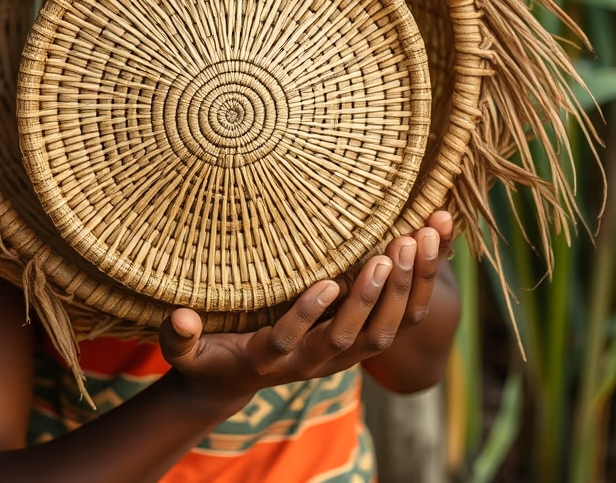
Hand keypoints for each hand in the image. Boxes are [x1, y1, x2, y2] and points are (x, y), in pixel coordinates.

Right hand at [157, 211, 457, 408]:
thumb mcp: (187, 355)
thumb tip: (180, 319)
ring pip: (389, 330)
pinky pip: (404, 316)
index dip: (309, 315)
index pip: (293, 341)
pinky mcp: (364, 341)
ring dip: (409, 284)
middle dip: (376, 294)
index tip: (326, 282)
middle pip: (355, 336)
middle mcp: (315, 361)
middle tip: (392, 248)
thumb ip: (180, 339)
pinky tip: (435, 233)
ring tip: (422, 234)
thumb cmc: (210, 358)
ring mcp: (345, 353)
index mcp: (272, 359)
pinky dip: (424, 279)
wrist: (238, 382)